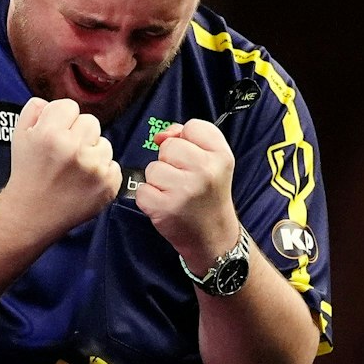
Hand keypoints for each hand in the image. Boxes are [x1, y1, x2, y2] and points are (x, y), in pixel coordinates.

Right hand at [2, 97, 121, 235]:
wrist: (32, 214)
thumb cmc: (27, 173)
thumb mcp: (19, 135)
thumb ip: (35, 110)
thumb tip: (53, 103)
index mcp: (51, 133)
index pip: (70, 106)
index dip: (62, 119)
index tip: (56, 133)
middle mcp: (74, 149)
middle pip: (91, 122)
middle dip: (79, 134)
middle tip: (66, 152)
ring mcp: (94, 169)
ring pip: (105, 144)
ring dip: (92, 152)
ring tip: (75, 168)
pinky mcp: (108, 186)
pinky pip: (114, 166)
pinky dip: (102, 172)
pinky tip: (85, 181)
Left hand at [136, 119, 240, 270]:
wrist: (214, 237)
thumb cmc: (208, 196)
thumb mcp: (213, 162)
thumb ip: (189, 139)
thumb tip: (160, 136)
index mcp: (221, 156)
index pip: (192, 127)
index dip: (187, 141)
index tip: (193, 160)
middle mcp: (206, 170)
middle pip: (168, 146)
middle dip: (170, 162)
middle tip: (184, 182)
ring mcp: (185, 189)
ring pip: (153, 168)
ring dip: (159, 182)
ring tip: (176, 194)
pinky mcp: (166, 207)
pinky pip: (143, 190)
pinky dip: (150, 199)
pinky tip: (166, 206)